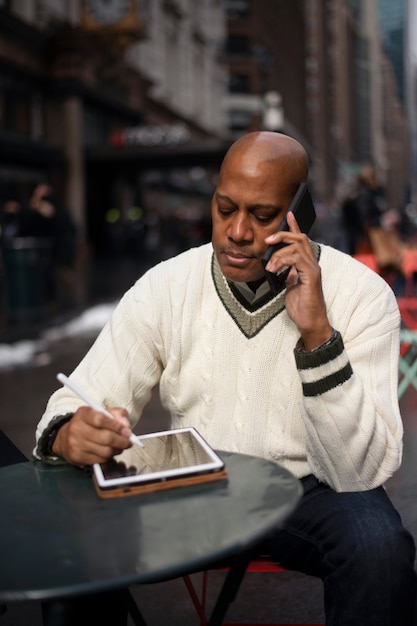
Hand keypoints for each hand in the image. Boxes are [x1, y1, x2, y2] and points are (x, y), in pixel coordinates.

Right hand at [52, 406, 132, 465]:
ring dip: (117, 450)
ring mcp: (76, 444)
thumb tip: (126, 425)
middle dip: (122, 441)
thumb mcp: (100, 412)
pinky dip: (109, 457)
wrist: (65, 438)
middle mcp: (77, 428)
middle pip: (106, 438)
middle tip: (128, 441)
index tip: (127, 430)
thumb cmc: (88, 424)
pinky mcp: (77, 457)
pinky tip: (109, 452)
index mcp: (83, 414)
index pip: (101, 419)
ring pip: (106, 451)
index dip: (117, 426)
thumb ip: (116, 414)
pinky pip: (100, 460)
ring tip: (119, 447)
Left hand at [264, 212, 332, 349]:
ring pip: (297, 246)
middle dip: (282, 234)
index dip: (294, 226)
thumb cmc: (301, 306)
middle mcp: (312, 263)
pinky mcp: (311, 276)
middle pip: (300, 238)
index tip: (288, 214)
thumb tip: (277, 264)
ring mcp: (313, 269)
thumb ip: (287, 273)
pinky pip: (297, 259)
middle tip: (268, 240)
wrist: (310, 322)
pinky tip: (275, 270)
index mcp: (307, 264)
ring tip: (269, 266)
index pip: (302, 240)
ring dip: (279, 253)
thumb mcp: (290, 286)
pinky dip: (283, 261)